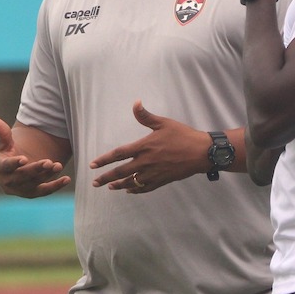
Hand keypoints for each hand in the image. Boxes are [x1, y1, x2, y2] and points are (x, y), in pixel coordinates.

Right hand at [0, 116, 69, 198]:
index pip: (6, 166)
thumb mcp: (5, 142)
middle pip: (23, 176)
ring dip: (47, 175)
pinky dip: (56, 186)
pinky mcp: (32, 194)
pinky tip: (66, 179)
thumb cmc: (9, 153)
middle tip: (48, 162)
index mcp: (0, 168)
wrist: (15, 169)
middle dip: (36, 169)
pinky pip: (45, 191)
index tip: (24, 159)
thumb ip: (1, 132)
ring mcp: (20, 190)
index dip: (14, 163)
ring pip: (35, 183)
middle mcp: (8, 182)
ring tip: (58, 165)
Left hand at [90, 101, 207, 192]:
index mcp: (144, 147)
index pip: (118, 154)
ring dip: (119, 185)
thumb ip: (146, 116)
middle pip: (121, 172)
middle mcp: (146, 162)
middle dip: (106, 178)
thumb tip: (135, 103)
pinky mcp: (162, 180)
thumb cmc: (183, 135)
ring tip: (110, 187)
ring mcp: (154, 173)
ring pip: (132, 182)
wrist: (201, 152)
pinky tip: (130, 190)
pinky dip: (136, 190)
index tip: (92, 165)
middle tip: (95, 183)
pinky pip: (145, 188)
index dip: (104, 160)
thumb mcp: (163, 123)